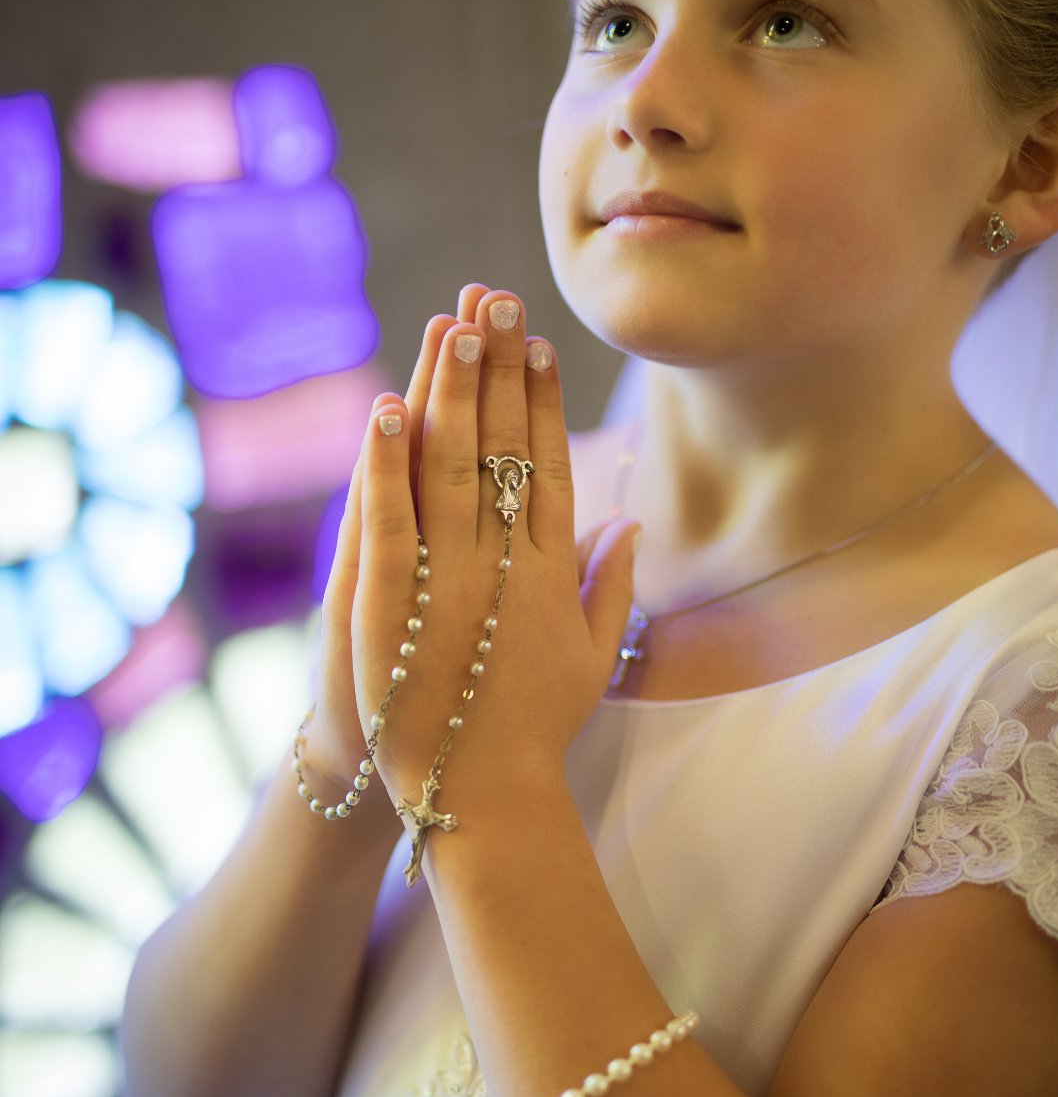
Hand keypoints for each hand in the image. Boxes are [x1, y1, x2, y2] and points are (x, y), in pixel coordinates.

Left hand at [316, 285, 640, 822]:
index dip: (541, 399)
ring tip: (453, 323)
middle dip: (498, 366)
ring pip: (448, 467)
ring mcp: (450, 582)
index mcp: (551, 571)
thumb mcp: (593, 656)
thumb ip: (611, 584)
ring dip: (450, 390)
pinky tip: (389, 405)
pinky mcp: (395, 607)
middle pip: (500, 446)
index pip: (548, 464)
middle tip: (495, 297)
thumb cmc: (538, 728)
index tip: (538, 342)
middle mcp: (505, 562)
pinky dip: (387, 463)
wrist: (486, 799)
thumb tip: (631, 520)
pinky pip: (389, 521)